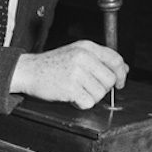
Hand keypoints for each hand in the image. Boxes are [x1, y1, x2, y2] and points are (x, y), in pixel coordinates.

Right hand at [10, 41, 128, 109]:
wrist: (27, 70)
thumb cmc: (50, 64)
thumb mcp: (75, 53)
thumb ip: (99, 59)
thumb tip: (124, 69)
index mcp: (86, 47)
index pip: (116, 60)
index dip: (121, 74)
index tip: (119, 82)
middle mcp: (83, 57)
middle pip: (110, 79)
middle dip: (102, 88)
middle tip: (88, 88)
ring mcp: (76, 72)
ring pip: (100, 93)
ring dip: (90, 97)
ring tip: (76, 91)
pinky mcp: (70, 87)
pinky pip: (88, 102)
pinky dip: (81, 104)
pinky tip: (72, 97)